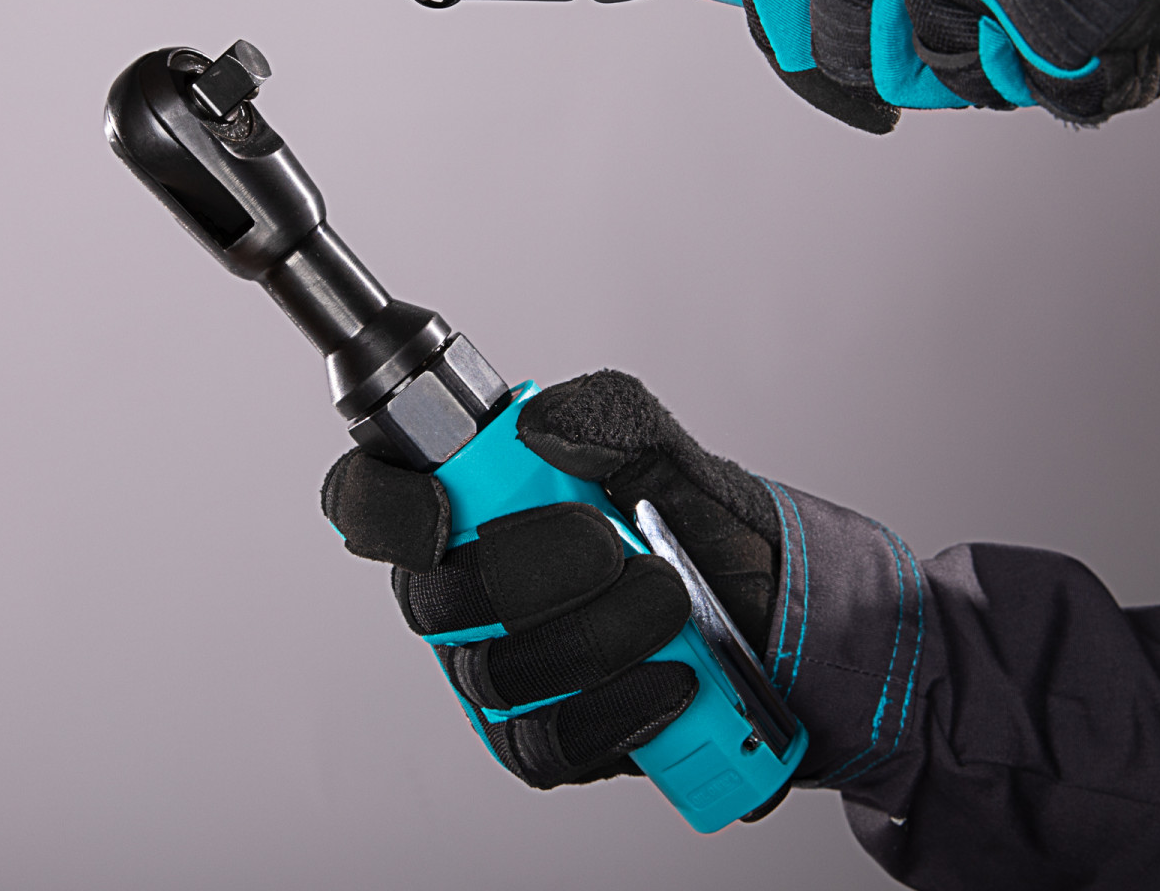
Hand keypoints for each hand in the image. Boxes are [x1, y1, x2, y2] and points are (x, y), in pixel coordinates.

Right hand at [321, 371, 925, 810]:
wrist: (783, 618)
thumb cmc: (711, 529)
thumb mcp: (672, 452)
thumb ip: (609, 415)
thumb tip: (534, 423)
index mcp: (479, 503)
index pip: (376, 497)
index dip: (381, 507)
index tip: (440, 512)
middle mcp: (472, 588)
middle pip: (432, 598)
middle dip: (527, 572)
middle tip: (608, 545)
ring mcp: (502, 668)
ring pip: (493, 674)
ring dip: (592, 636)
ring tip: (669, 600)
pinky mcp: (541, 736)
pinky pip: (542, 743)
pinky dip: (612, 708)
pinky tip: (668, 678)